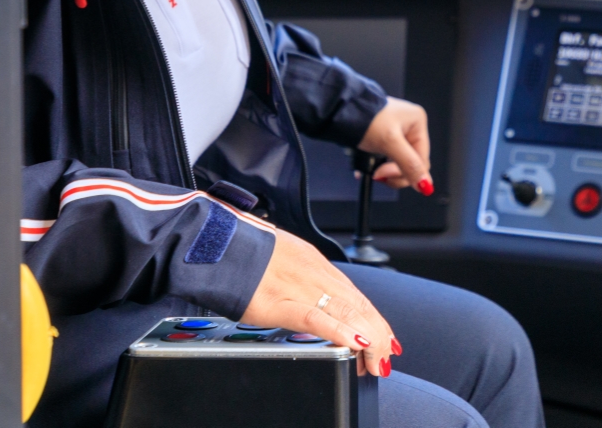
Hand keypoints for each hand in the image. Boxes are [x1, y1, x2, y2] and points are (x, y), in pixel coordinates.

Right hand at [242, 229, 397, 375]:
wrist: (214, 244)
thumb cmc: (243, 253)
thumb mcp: (283, 260)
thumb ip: (302, 280)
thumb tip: (315, 301)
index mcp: (314, 263)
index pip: (355, 294)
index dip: (373, 317)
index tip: (384, 336)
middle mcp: (313, 272)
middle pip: (357, 305)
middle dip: (378, 331)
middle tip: (386, 354)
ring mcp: (299, 286)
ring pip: (346, 312)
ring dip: (369, 337)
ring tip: (379, 357)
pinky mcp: (280, 302)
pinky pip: (316, 319)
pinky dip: (340, 332)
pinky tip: (356, 343)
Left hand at [357, 98, 432, 194]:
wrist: (337, 110)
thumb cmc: (363, 117)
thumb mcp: (389, 143)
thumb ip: (408, 165)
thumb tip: (426, 185)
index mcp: (417, 122)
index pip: (422, 160)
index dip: (406, 172)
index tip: (386, 176)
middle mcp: (409, 126)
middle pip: (411, 163)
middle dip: (394, 173)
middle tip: (379, 175)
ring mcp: (396, 132)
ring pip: (398, 163)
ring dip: (385, 172)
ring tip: (372, 172)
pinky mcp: (383, 138)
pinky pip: (387, 159)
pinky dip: (378, 167)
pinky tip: (369, 169)